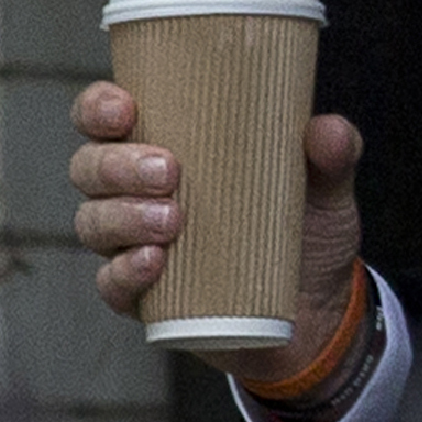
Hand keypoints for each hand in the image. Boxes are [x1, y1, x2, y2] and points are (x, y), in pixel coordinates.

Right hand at [69, 80, 365, 385]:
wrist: (320, 314)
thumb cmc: (306, 236)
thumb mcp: (326, 192)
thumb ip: (332, 157)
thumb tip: (331, 130)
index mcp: (166, 150)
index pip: (106, 119)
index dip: (99, 108)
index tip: (124, 108)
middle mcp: (137, 195)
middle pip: (90, 168)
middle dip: (117, 165)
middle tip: (169, 171)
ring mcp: (135, 247)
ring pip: (93, 223)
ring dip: (123, 217)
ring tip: (172, 220)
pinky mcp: (145, 298)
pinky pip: (111, 285)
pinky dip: (125, 273)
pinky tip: (154, 263)